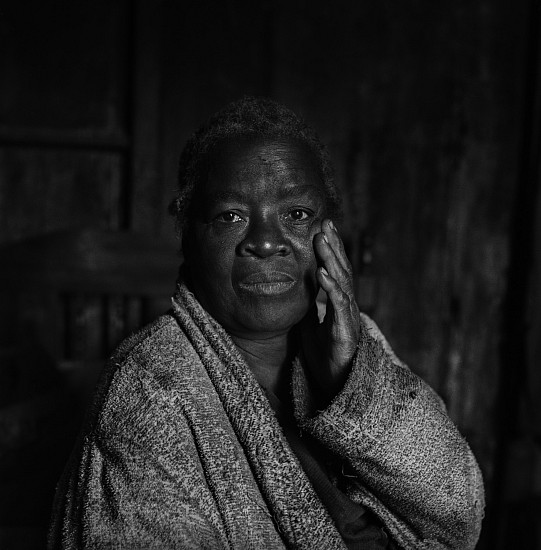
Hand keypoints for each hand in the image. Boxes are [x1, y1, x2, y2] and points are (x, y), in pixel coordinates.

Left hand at [300, 219, 360, 406]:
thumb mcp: (310, 324)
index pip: (335, 270)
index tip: (322, 226)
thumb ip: (307, 305)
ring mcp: (347, 319)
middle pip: (341, 270)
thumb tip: (294, 286)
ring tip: (323, 241)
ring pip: (343, 283)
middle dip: (333, 246)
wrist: (335, 385)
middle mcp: (346, 307)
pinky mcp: (344, 333)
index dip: (330, 249)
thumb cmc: (324, 355)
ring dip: (332, 260)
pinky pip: (339, 308)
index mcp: (337, 303)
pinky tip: (324, 275)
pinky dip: (332, 289)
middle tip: (325, 223)